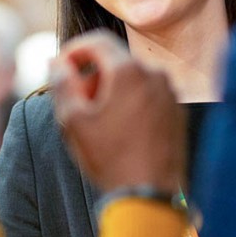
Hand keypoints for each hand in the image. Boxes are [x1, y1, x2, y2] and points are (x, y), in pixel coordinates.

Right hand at [51, 30, 185, 192]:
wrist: (150, 196)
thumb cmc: (110, 159)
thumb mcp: (73, 121)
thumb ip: (62, 84)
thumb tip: (58, 63)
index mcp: (128, 71)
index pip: (97, 41)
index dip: (74, 50)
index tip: (61, 67)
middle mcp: (154, 74)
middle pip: (115, 60)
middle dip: (92, 75)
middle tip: (76, 101)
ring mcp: (169, 93)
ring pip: (133, 78)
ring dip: (111, 89)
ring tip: (98, 120)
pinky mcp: (177, 111)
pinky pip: (148, 94)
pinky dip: (130, 101)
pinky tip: (120, 129)